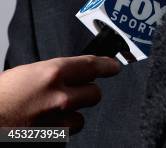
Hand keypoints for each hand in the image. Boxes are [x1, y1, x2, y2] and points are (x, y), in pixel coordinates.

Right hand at [0, 55, 119, 132]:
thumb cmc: (2, 96)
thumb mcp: (28, 73)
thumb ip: (53, 73)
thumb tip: (70, 74)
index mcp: (54, 73)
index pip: (92, 66)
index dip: (107, 66)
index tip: (114, 67)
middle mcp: (59, 97)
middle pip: (94, 94)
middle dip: (89, 92)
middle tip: (79, 91)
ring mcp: (57, 122)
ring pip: (80, 119)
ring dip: (71, 116)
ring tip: (50, 112)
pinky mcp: (52, 141)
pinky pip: (64, 136)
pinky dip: (57, 132)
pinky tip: (41, 126)